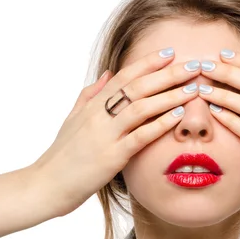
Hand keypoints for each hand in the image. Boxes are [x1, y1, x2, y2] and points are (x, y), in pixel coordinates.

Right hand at [30, 48, 200, 216]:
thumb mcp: (73, 119)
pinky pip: (139, 136)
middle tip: (194, 65)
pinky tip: (178, 116)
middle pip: (137, 87)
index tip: (170, 52)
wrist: (45, 185)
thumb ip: (90, 95)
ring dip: (170, 96)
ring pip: (141, 107)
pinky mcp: (111, 157)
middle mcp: (99, 115)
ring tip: (194, 88)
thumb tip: (108, 73)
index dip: (147, 63)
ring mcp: (105, 135)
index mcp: (92, 105)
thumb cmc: (62, 155)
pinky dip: (160, 124)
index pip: (123, 76)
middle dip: (168, 74)